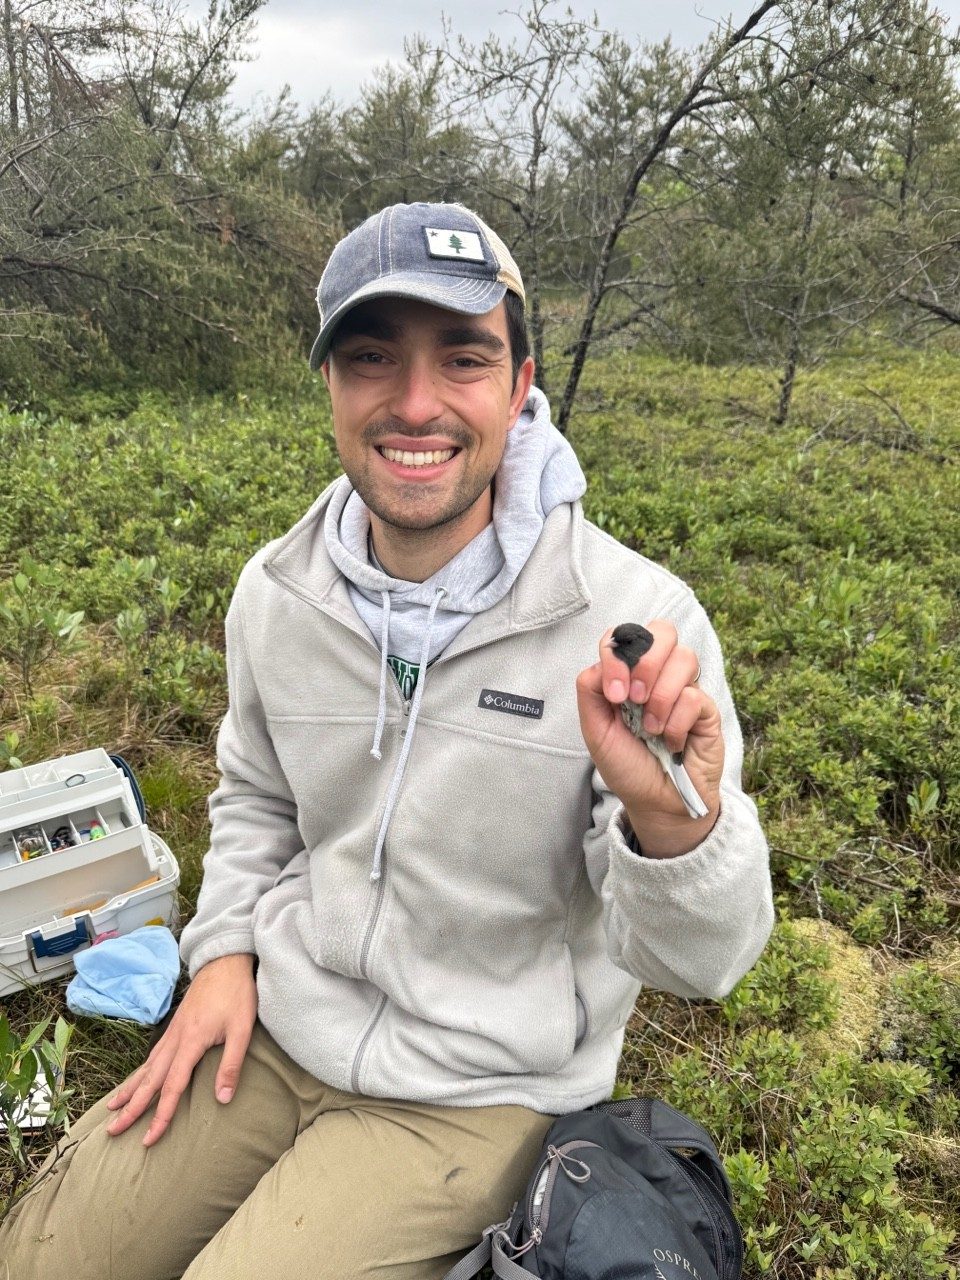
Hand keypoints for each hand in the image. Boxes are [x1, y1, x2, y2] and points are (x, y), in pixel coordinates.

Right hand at [105, 952, 256, 1146]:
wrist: (225, 962)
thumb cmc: (237, 995)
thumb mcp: (242, 1029)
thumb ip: (231, 1064)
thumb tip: (223, 1099)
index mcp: (191, 1042)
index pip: (172, 1087)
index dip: (161, 1115)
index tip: (149, 1138)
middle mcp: (175, 1039)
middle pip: (150, 1080)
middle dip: (132, 1107)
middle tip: (112, 1131)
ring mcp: (172, 1032)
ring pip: (147, 1067)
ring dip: (130, 1089)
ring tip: (112, 1108)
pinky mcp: (175, 1026)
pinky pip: (152, 1055)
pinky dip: (140, 1072)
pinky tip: (137, 1079)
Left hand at [576, 620, 723, 854]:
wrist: (656, 804)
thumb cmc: (627, 766)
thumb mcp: (595, 730)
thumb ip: (591, 689)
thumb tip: (606, 660)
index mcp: (630, 674)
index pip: (627, 635)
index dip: (618, 654)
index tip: (614, 694)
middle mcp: (659, 675)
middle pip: (663, 631)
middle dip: (645, 663)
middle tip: (634, 700)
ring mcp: (686, 689)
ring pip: (684, 658)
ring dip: (660, 697)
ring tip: (651, 729)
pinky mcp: (707, 709)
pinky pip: (695, 696)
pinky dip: (676, 723)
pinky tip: (671, 742)